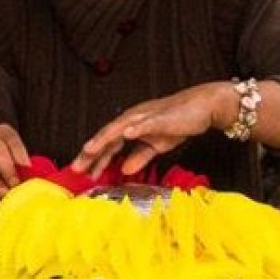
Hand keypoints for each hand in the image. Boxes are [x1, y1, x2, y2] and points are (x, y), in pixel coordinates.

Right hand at [0, 123, 29, 199]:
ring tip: (1, 193)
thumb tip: (43, 180)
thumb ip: (26, 168)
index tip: (27, 167)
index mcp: (2, 132)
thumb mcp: (14, 160)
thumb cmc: (2, 163)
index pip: (9, 136)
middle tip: (14, 185)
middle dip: (5, 166)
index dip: (18, 150)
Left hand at [71, 82, 234, 176]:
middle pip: (107, 136)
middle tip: (76, 167)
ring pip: (119, 128)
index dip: (94, 157)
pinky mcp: (160, 116)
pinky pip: (145, 122)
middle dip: (91, 152)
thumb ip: (140, 156)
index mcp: (131, 126)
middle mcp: (132, 119)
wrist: (202, 107)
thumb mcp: (156, 145)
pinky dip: (135, 128)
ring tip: (90, 150)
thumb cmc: (179, 122)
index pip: (108, 143)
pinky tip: (125, 134)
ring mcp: (145, 116)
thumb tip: (125, 170)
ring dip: (104, 139)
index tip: (82, 171)